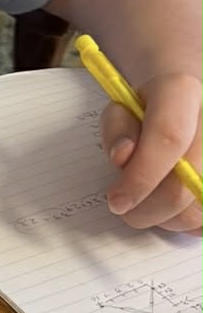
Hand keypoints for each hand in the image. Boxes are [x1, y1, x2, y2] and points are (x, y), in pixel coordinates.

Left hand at [100, 72, 202, 234]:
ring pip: (199, 208)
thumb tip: (122, 158)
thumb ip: (117, 128)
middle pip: (187, 184)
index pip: (168, 138)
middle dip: (148, 209)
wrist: (182, 91)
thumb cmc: (147, 101)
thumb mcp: (120, 104)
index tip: (117, 201)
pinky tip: (173, 210)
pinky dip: (188, 220)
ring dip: (167, 218)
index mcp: (181, 91)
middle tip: (124, 210)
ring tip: (148, 203)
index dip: (141, 176)